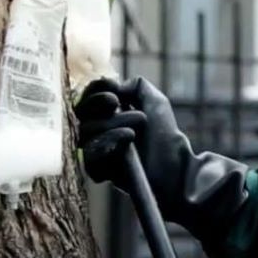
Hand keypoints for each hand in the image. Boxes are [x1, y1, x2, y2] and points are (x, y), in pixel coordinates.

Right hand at [75, 77, 249, 242]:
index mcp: (107, 115)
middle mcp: (98, 132)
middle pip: (81, 114)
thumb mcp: (154, 101)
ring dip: (113, 123)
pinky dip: (109, 142)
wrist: (176, 166)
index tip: (113, 89)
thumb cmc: (165, 135)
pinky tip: (128, 138)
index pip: (87, 99)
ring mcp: (97, 152)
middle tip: (117, 103)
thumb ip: (135, 85)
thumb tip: (116, 86)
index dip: (95, 90)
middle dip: (99, 104)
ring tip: (139, 124)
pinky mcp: (99, 171)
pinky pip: (90, 156)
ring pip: (86, 132)